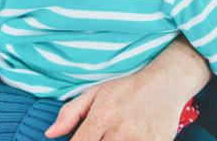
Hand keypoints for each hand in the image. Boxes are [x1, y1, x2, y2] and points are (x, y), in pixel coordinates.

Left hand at [45, 36, 210, 140]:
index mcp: (102, 117)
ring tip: (115, 137)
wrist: (167, 81)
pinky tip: (130, 139)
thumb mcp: (96, 92)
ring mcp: (140, 140)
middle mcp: (120, 131)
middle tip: (100, 137)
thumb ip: (70, 113)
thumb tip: (49, 134)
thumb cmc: (128, 87)